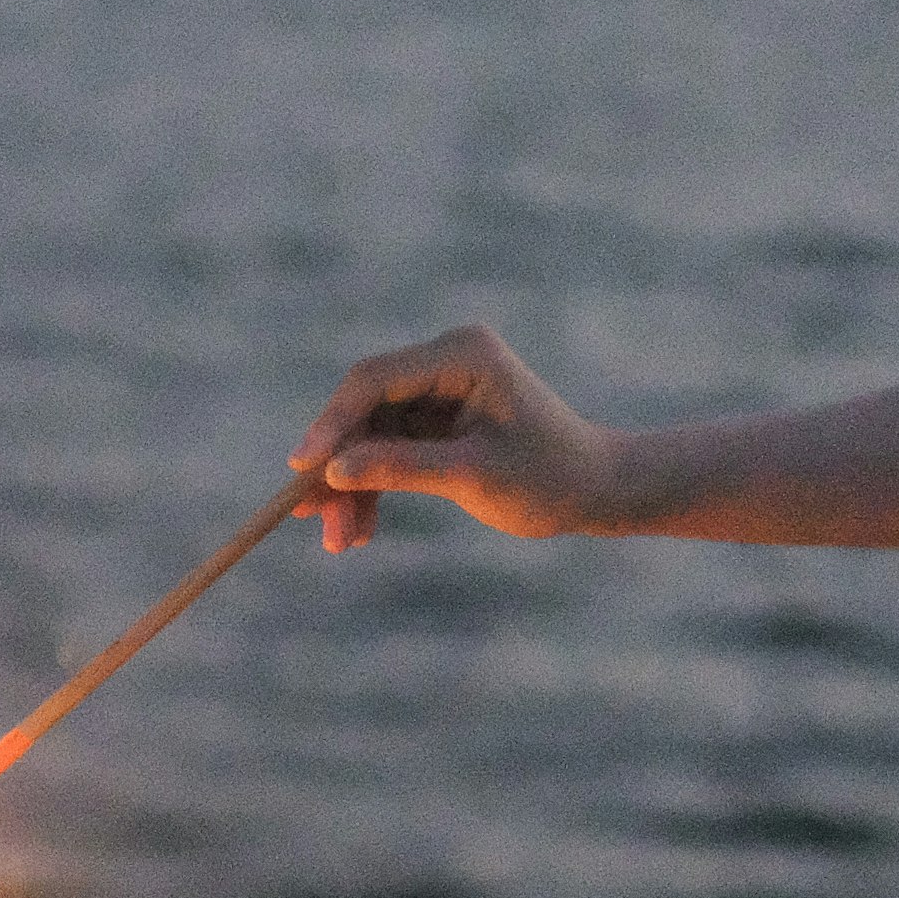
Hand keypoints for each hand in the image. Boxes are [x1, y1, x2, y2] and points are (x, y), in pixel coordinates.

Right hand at [289, 326, 626, 549]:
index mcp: (461, 355)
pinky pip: (388, 450)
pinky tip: (360, 529)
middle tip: (311, 518)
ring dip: (352, 486)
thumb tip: (333, 472)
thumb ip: (402, 468)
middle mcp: (445, 362)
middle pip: (365, 409)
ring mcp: (439, 390)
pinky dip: (374, 487)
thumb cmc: (549, 479)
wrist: (597, 491)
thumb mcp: (472, 477)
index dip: (331, 424)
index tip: (301, 469)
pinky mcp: (438, 420)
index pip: (375, 380)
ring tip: (339, 541)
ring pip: (370, 436)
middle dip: (339, 466)